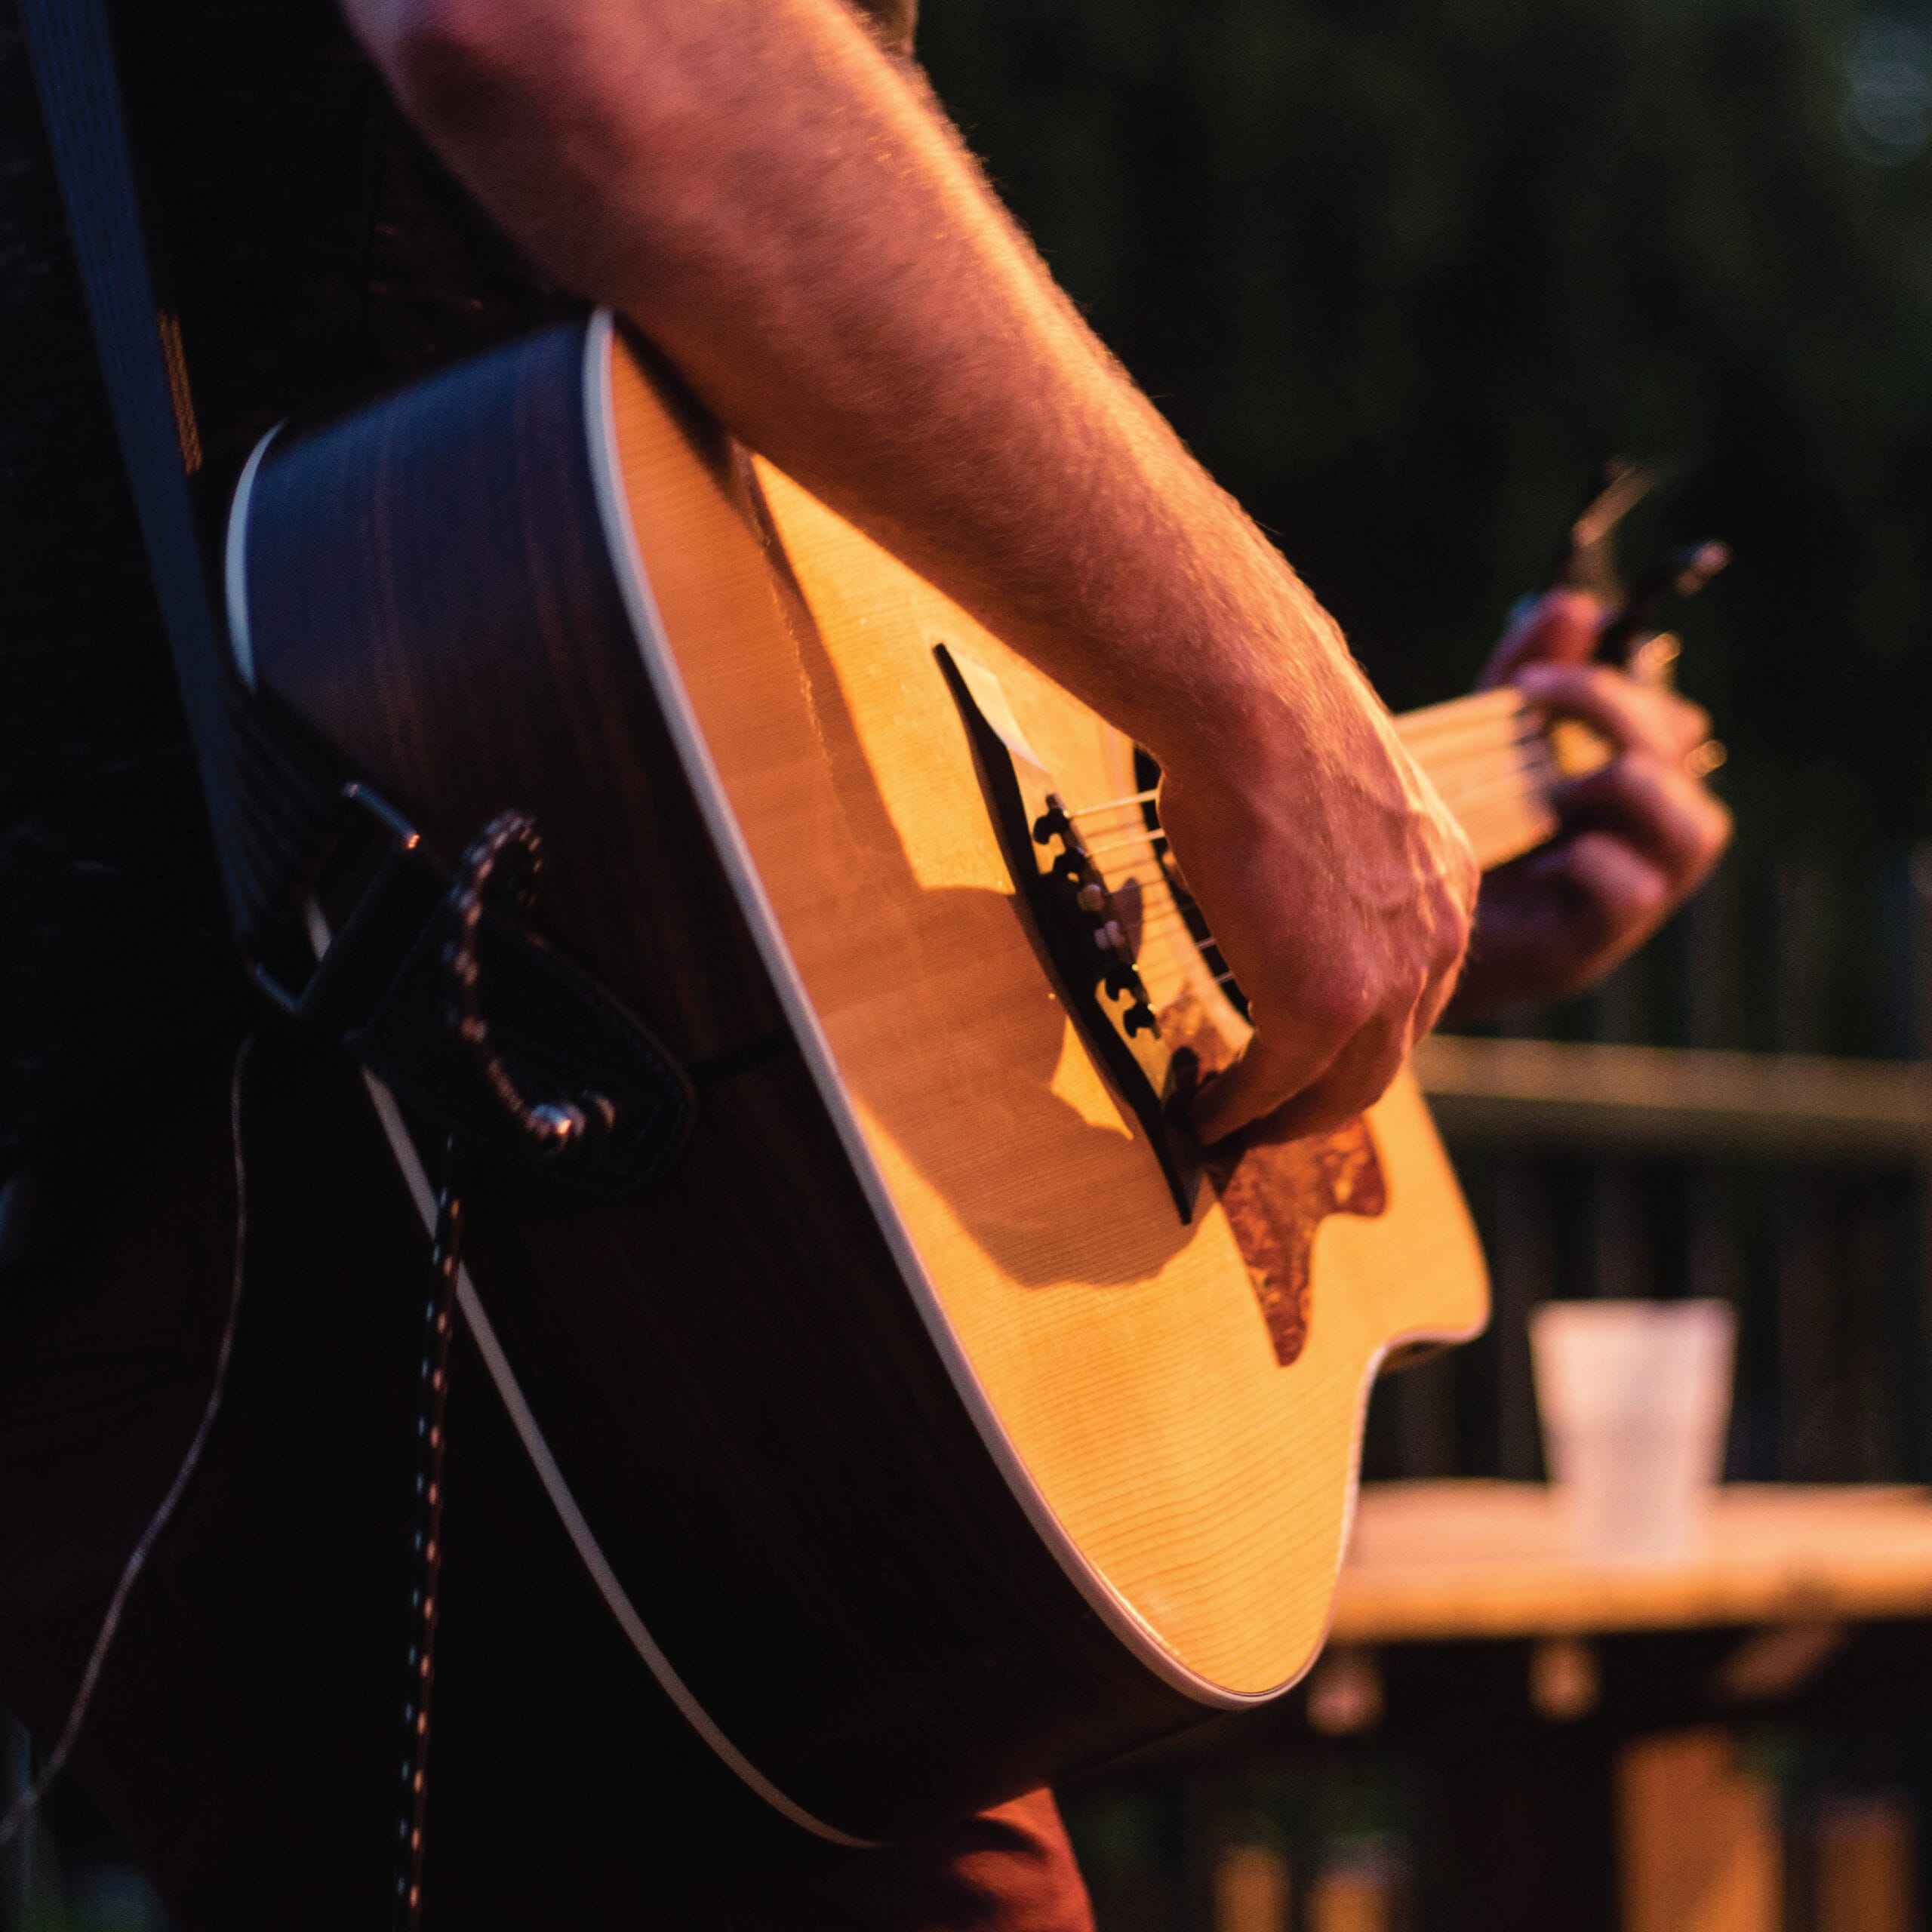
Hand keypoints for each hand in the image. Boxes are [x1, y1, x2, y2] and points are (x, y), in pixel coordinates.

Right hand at [1160, 651, 1478, 1145]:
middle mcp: (1438, 942)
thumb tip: (1268, 860)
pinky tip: (1203, 1116)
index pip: (1411, 990)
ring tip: (1233, 1132)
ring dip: (1283, 1121)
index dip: (1357, 1034)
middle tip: (1269, 1120)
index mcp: (1445, 886)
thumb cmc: (1268, 723)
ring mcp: (1388, 983)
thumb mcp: (1329, 800)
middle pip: (1387, 1057)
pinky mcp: (1325, 1009)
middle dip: (1325, 1099)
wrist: (1257, 708)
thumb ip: (1326, 857)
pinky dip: (1238, 1112)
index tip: (1309, 1056)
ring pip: (1344, 1088)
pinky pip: (1279, 1086)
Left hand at [1447, 591, 1732, 1018]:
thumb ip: (1526, 674)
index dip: (1618, 686)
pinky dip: (1586, 862)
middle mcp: (1649, 834)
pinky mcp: (1598, 941)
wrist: (1390, 930)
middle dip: (1613, 711)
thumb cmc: (1449, 830)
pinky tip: (1537, 860)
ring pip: (1695, 827)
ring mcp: (1638, 891)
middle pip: (1687, 754)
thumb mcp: (1482, 739)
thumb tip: (1574, 603)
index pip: (1673, 717)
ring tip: (1548, 788)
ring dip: (1617, 786)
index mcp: (1630, 780)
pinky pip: (1635, 889)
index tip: (1533, 677)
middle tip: (1532, 697)